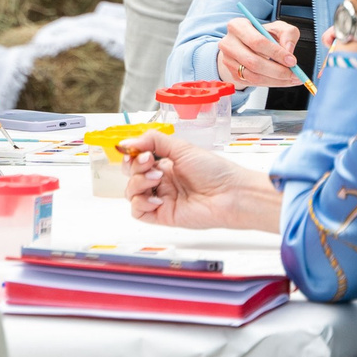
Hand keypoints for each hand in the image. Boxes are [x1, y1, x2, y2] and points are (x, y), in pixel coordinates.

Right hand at [121, 131, 278, 231]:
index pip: (137, 159)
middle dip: (135, 166)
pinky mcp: (163, 215)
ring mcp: (162, 199)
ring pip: (131, 193)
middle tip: (149, 161)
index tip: (134, 149)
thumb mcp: (182, 148)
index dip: (132, 154)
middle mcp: (162, 181)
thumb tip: (127, 143)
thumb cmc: (214, 170)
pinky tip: (157, 198)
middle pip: (131, 175)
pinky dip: (141, 203)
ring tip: (157, 178)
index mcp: (166, 164)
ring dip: (138, 183)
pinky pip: (138, 212)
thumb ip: (153, 141)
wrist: (230, 193)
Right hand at [219, 16, 300, 91]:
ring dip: (276, 80)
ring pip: (253, 76)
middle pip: (253, 62)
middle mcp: (229, 43)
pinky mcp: (233, 74)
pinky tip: (283, 80)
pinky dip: (271, 83)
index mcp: (238, 26)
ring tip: (292, 79)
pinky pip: (253, 83)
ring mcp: (228, 60)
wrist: (248, 45)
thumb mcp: (278, 27)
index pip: (257, 42)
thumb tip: (288, 50)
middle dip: (277, 70)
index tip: (292, 60)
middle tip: (294, 73)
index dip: (276, 53)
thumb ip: (288, 34)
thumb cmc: (262, 34)